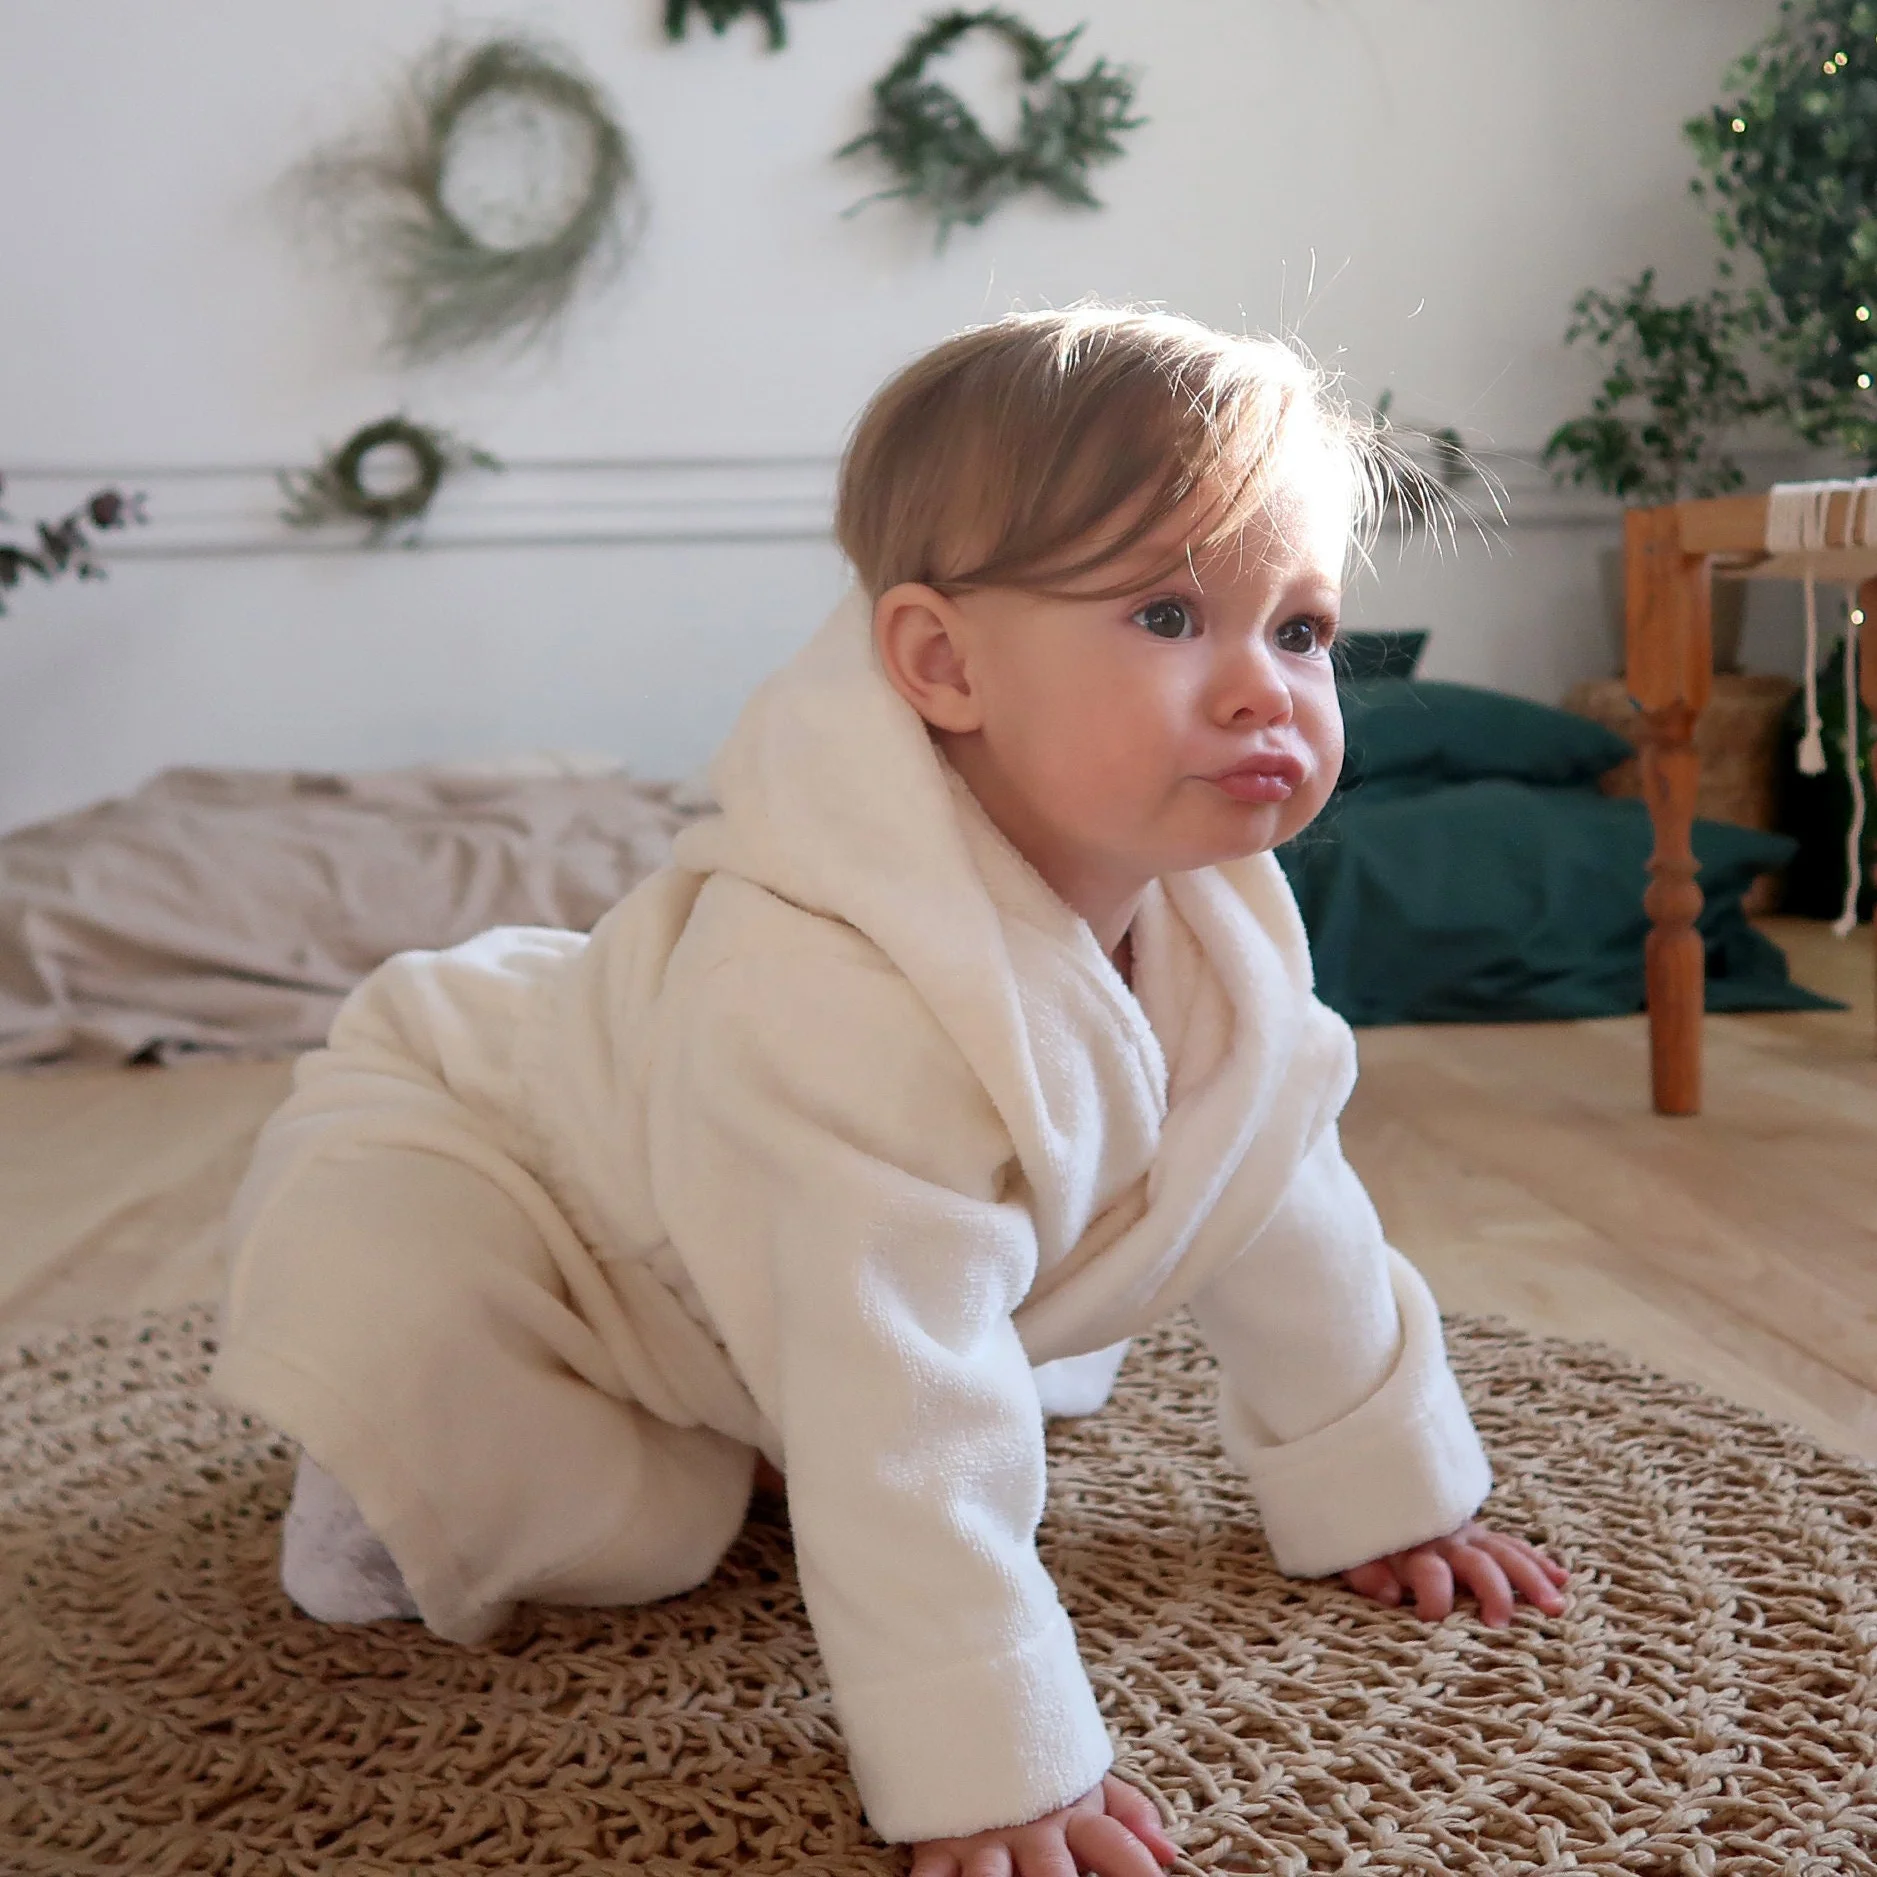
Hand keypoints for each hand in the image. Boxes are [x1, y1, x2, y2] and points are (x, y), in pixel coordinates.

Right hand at [908, 1773, 1177, 1876]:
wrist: (971, 1706)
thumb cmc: (1039, 1762)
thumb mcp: (1085, 1780)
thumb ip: (1129, 1813)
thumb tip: (1169, 1852)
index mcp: (1074, 1816)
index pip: (1116, 1845)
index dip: (1136, 1869)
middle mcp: (1032, 1831)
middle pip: (1054, 1876)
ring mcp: (984, 1837)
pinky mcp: (940, 1838)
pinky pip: (932, 1873)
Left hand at [1341, 1519, 1567, 1627]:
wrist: (1369, 1483)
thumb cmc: (1360, 1532)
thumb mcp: (1349, 1552)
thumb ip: (1365, 1573)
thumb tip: (1392, 1595)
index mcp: (1411, 1549)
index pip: (1429, 1573)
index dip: (1432, 1596)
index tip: (1433, 1618)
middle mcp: (1445, 1541)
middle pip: (1477, 1564)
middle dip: (1492, 1591)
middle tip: (1502, 1623)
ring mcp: (1467, 1535)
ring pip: (1506, 1555)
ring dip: (1532, 1580)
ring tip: (1554, 1607)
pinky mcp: (1479, 1534)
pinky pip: (1512, 1545)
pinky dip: (1537, 1561)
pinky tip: (1563, 1578)